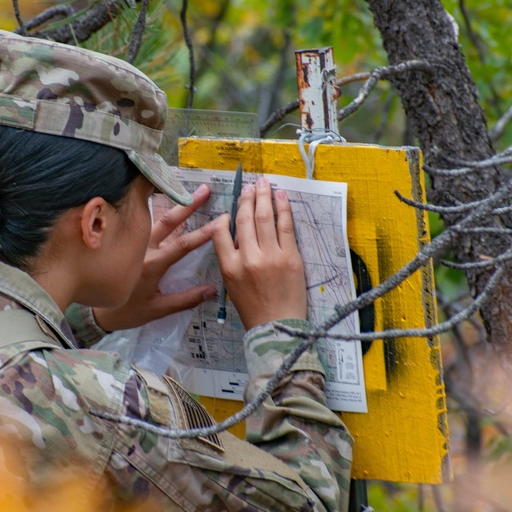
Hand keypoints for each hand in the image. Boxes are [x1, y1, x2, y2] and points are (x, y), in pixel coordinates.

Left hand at [93, 185, 217, 331]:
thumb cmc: (127, 312)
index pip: (182, 245)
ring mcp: (134, 243)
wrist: (95, 313)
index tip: (219, 221)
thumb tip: (212, 290)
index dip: (203, 233)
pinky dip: (154, 208)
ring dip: (172, 204)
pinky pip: (143, 222)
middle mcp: (142, 249)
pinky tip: (161, 196)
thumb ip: (185, 300)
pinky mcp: (126, 241)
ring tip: (184, 187)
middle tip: (204, 190)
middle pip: (169, 222)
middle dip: (188, 205)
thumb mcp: (157, 310)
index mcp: (152, 265)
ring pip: (156, 219)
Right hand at [211, 177, 306, 329]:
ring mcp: (270, 257)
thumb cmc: (254, 309)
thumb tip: (238, 232)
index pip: (220, 232)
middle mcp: (248, 259)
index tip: (231, 208)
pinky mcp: (290, 257)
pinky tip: (280, 196)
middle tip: (249, 186)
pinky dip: (283, 209)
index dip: (224, 216)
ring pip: (264, 218)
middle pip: (244, 220)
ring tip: (263, 183)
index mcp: (229, 267)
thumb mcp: (231, 285)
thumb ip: (231, 259)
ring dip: (264, 197)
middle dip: (247, 199)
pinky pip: (285, 227)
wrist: (278, 327)